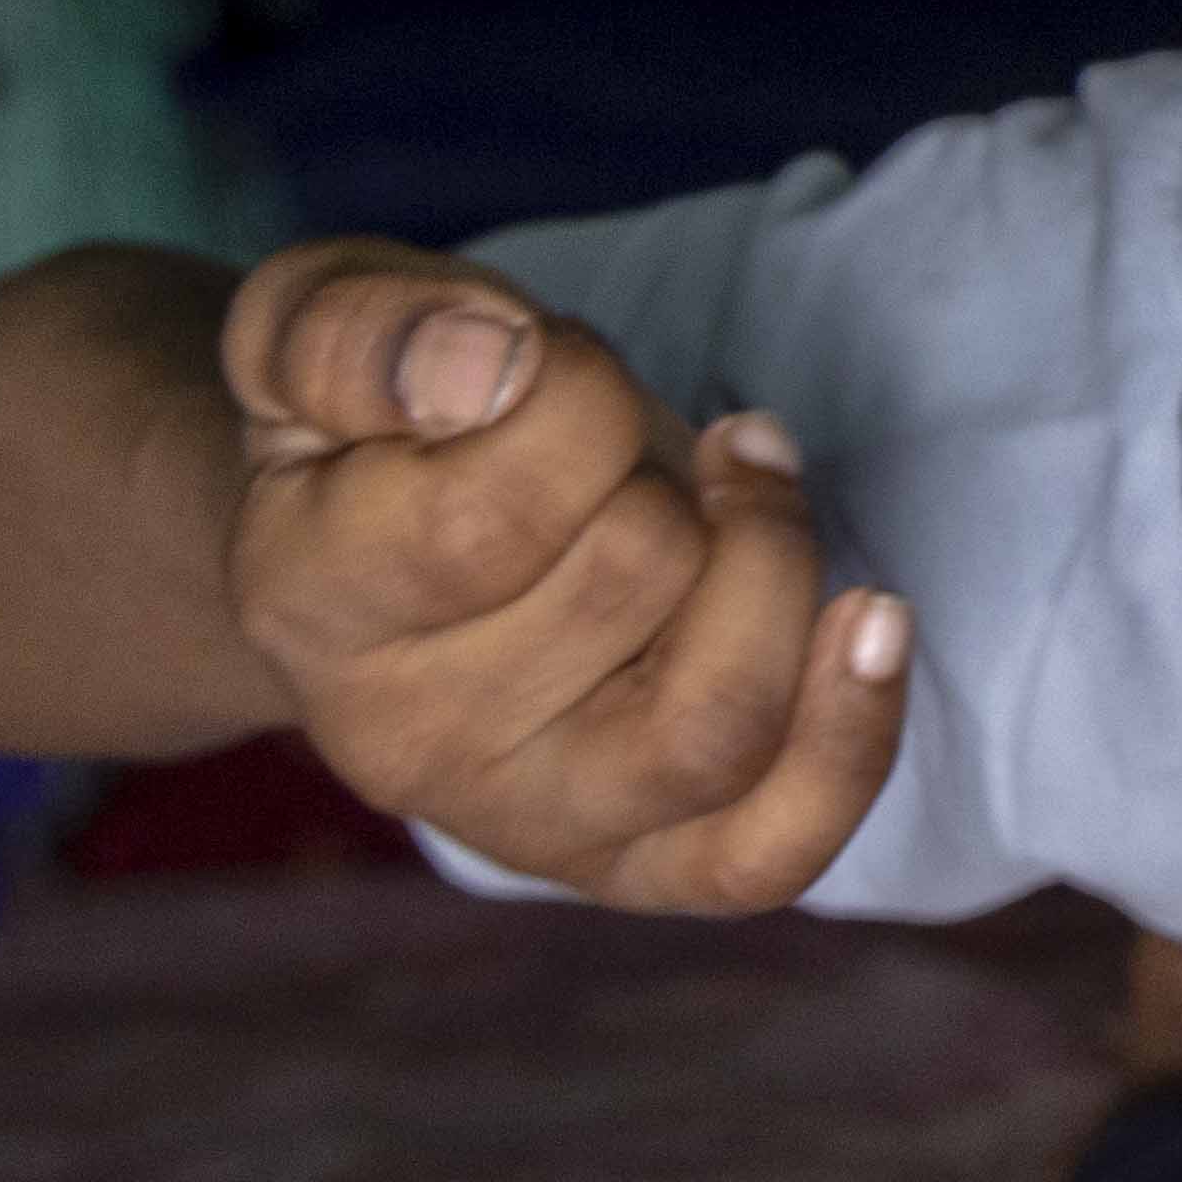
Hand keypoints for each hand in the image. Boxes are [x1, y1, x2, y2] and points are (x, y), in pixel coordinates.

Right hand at [211, 243, 908, 909]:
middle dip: (660, 466)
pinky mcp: (638, 865)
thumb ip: (361, 326)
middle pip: (635, 577)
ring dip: (767, 563)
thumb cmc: (375, 415)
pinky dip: (847, 739)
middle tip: (612, 449)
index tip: (549, 356)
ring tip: (739, 487)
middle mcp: (405, 744)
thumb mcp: (318, 317)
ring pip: (714, 720)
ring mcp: (526, 822)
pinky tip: (873, 620)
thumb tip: (490, 368)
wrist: (379, 550)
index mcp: (309, 603)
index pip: (496, 508)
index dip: (574, 388)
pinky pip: (767, 850)